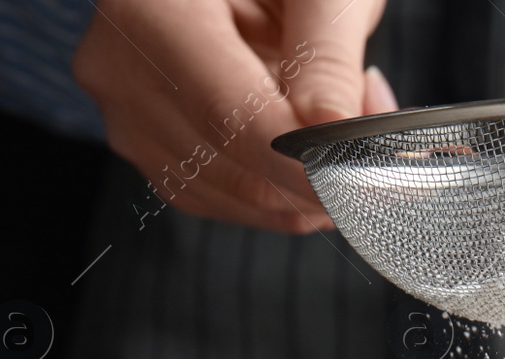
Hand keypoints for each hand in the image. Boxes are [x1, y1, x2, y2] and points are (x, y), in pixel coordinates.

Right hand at [74, 0, 395, 233]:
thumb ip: (326, 57)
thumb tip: (335, 133)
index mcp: (153, 12)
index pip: (233, 117)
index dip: (306, 165)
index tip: (365, 184)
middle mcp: (122, 69)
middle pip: (230, 163)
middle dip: (319, 174)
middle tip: (382, 144)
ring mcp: (127, 112)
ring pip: (228, 193)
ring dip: (302, 186)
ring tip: (348, 128)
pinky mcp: (147, 141)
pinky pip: (218, 194)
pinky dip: (275, 189)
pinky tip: (311, 149)